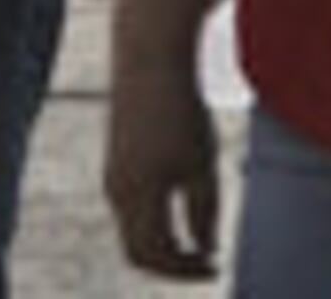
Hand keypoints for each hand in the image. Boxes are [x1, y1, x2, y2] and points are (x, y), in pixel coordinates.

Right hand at [104, 56, 224, 278]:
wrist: (149, 61)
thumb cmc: (182, 110)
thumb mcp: (201, 162)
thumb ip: (203, 210)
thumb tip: (207, 249)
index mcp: (137, 197)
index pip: (156, 256)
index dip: (186, 269)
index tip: (217, 268)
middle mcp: (117, 193)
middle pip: (139, 251)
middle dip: (172, 264)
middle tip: (207, 264)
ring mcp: (113, 179)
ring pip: (134, 231)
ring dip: (164, 245)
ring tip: (198, 243)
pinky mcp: (117, 163)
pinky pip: (132, 209)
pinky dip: (155, 223)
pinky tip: (181, 211)